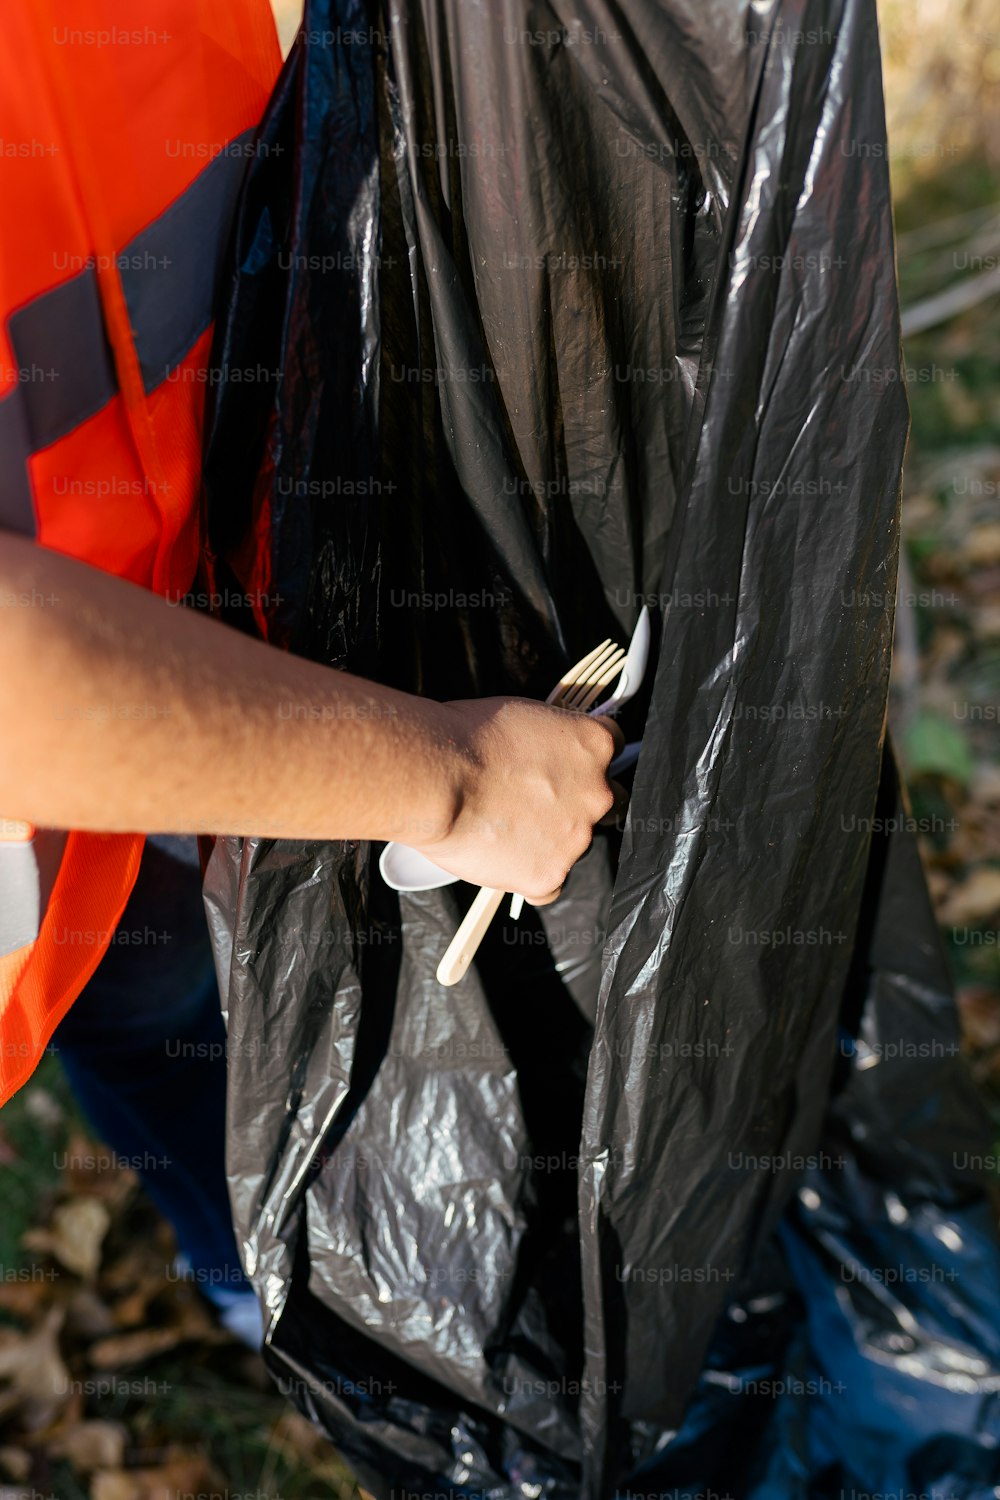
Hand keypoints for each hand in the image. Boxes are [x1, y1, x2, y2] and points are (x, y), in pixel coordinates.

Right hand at [413, 698, 623, 903]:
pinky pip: (548, 884)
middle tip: (537, 801)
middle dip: (577, 802)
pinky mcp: (548, 876)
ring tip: (504, 827)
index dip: (584, 757)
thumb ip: (551, 739)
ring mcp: (575, 840)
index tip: (565, 762)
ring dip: (550, 838)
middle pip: (606, 801)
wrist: (436, 779)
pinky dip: (529, 875)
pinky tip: (502, 856)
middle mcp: (596, 794)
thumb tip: (547, 750)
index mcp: (594, 745)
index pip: (612, 747)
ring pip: (574, 844)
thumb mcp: (523, 715)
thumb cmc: (466, 739)